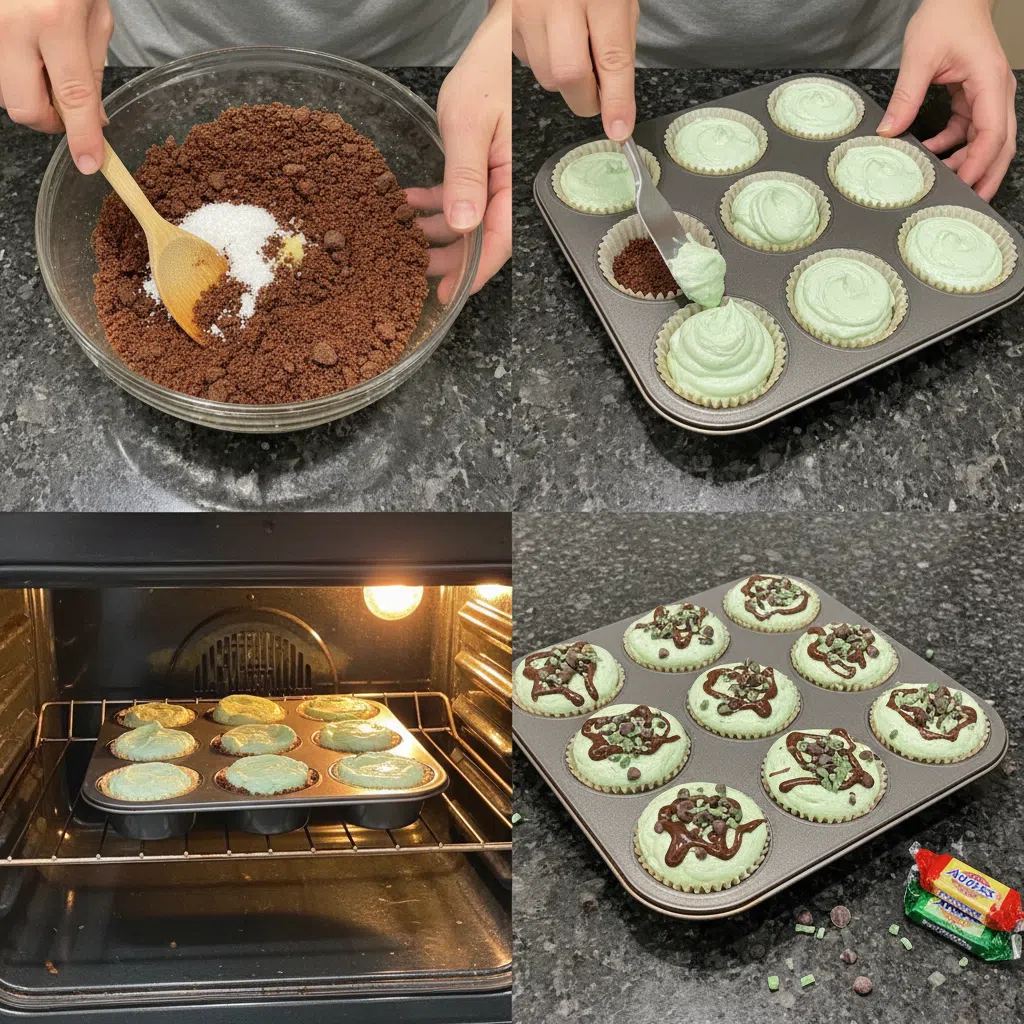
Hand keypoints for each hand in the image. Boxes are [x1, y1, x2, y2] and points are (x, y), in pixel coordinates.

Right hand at [0, 0, 112, 173]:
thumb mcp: (93, 13)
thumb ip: (93, 69)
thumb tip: (94, 120)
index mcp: (53, 21)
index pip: (72, 97)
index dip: (82, 137)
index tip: (90, 163)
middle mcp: (11, 24)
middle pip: (23, 108)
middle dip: (48, 120)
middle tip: (64, 110)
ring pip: (3, 92)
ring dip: (26, 90)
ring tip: (42, 60)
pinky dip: (11, 71)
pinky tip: (26, 51)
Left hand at [408, 0, 509, 301]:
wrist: (502, 42)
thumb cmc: (491, 74)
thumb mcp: (470, 125)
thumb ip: (466, 177)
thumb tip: (463, 224)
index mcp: (509, 184)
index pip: (496, 243)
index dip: (472, 272)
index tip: (448, 291)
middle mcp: (503, 188)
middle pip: (479, 239)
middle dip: (448, 258)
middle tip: (415, 270)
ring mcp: (491, 178)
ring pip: (466, 221)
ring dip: (436, 232)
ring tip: (405, 236)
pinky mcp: (478, 166)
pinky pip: (458, 196)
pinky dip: (433, 203)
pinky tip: (409, 201)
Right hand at [513, 0, 637, 141]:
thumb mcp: (618, 1)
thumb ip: (618, 48)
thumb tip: (617, 102)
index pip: (610, 58)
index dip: (615, 100)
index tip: (618, 129)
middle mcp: (557, 2)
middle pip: (568, 75)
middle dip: (586, 97)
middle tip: (597, 94)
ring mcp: (525, 10)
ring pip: (545, 75)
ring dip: (564, 79)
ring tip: (572, 50)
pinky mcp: (504, 21)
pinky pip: (527, 61)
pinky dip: (543, 60)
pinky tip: (550, 36)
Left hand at [877, 0, 1015, 200]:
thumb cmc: (946, 16)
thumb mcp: (920, 57)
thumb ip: (905, 97)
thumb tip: (889, 132)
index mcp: (990, 83)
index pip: (992, 134)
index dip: (979, 164)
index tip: (962, 185)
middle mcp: (996, 92)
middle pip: (1000, 145)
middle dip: (986, 176)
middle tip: (968, 205)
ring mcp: (988, 95)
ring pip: (986, 141)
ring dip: (967, 163)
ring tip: (944, 184)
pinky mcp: (976, 96)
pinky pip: (969, 130)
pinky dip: (953, 145)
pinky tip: (932, 153)